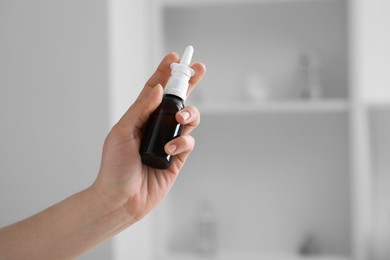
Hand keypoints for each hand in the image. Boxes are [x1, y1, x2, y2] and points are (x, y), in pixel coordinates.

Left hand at [92, 52, 205, 223]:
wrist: (121, 199)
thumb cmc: (115, 167)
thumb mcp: (122, 132)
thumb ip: (140, 110)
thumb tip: (157, 89)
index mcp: (140, 117)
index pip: (155, 90)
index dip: (165, 73)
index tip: (175, 58)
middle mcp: (155, 127)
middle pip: (176, 100)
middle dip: (189, 84)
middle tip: (198, 70)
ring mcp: (168, 142)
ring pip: (187, 119)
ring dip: (189, 114)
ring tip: (181, 118)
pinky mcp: (177, 158)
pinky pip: (187, 143)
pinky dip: (181, 143)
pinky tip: (169, 150)